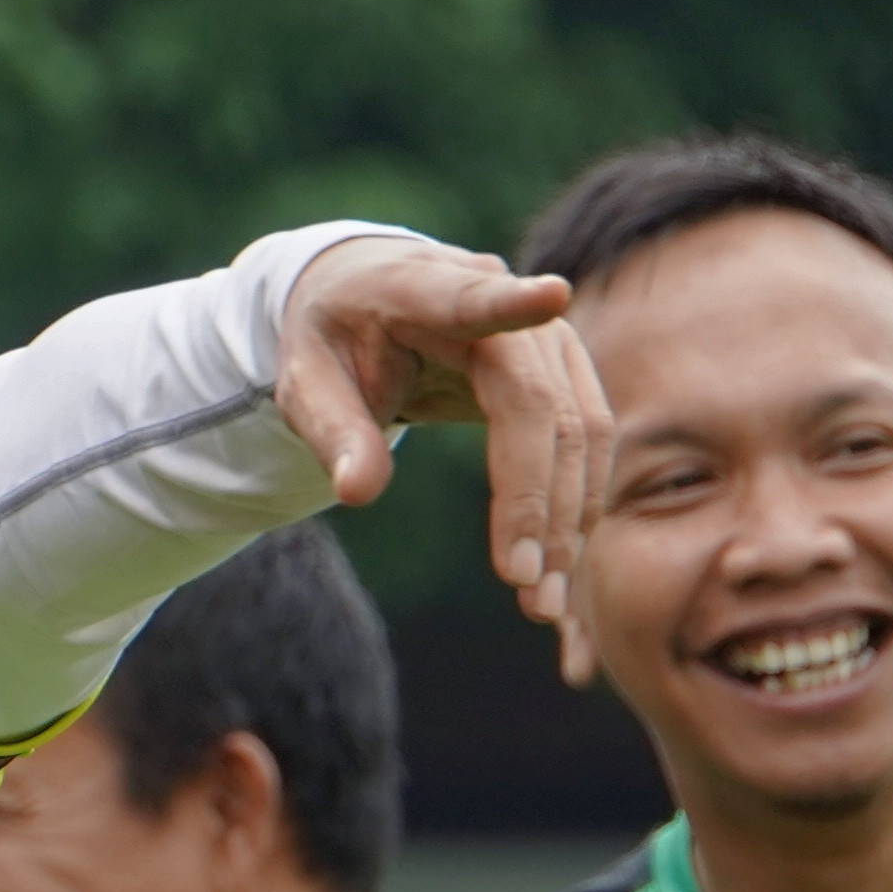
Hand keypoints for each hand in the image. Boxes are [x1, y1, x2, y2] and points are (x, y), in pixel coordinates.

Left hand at [278, 236, 610, 630]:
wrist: (373, 296)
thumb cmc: (335, 338)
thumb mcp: (307, 382)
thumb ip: (333, 432)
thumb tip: (357, 493)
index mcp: (423, 291)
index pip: (471, 298)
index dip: (513, 302)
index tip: (552, 294)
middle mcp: (504, 308)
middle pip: (538, 405)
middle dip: (537, 500)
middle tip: (526, 587)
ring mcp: (547, 338)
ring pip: (579, 430)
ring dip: (568, 518)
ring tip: (545, 600)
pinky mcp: (565, 373)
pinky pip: (585, 442)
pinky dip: (574, 504)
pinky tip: (560, 562)